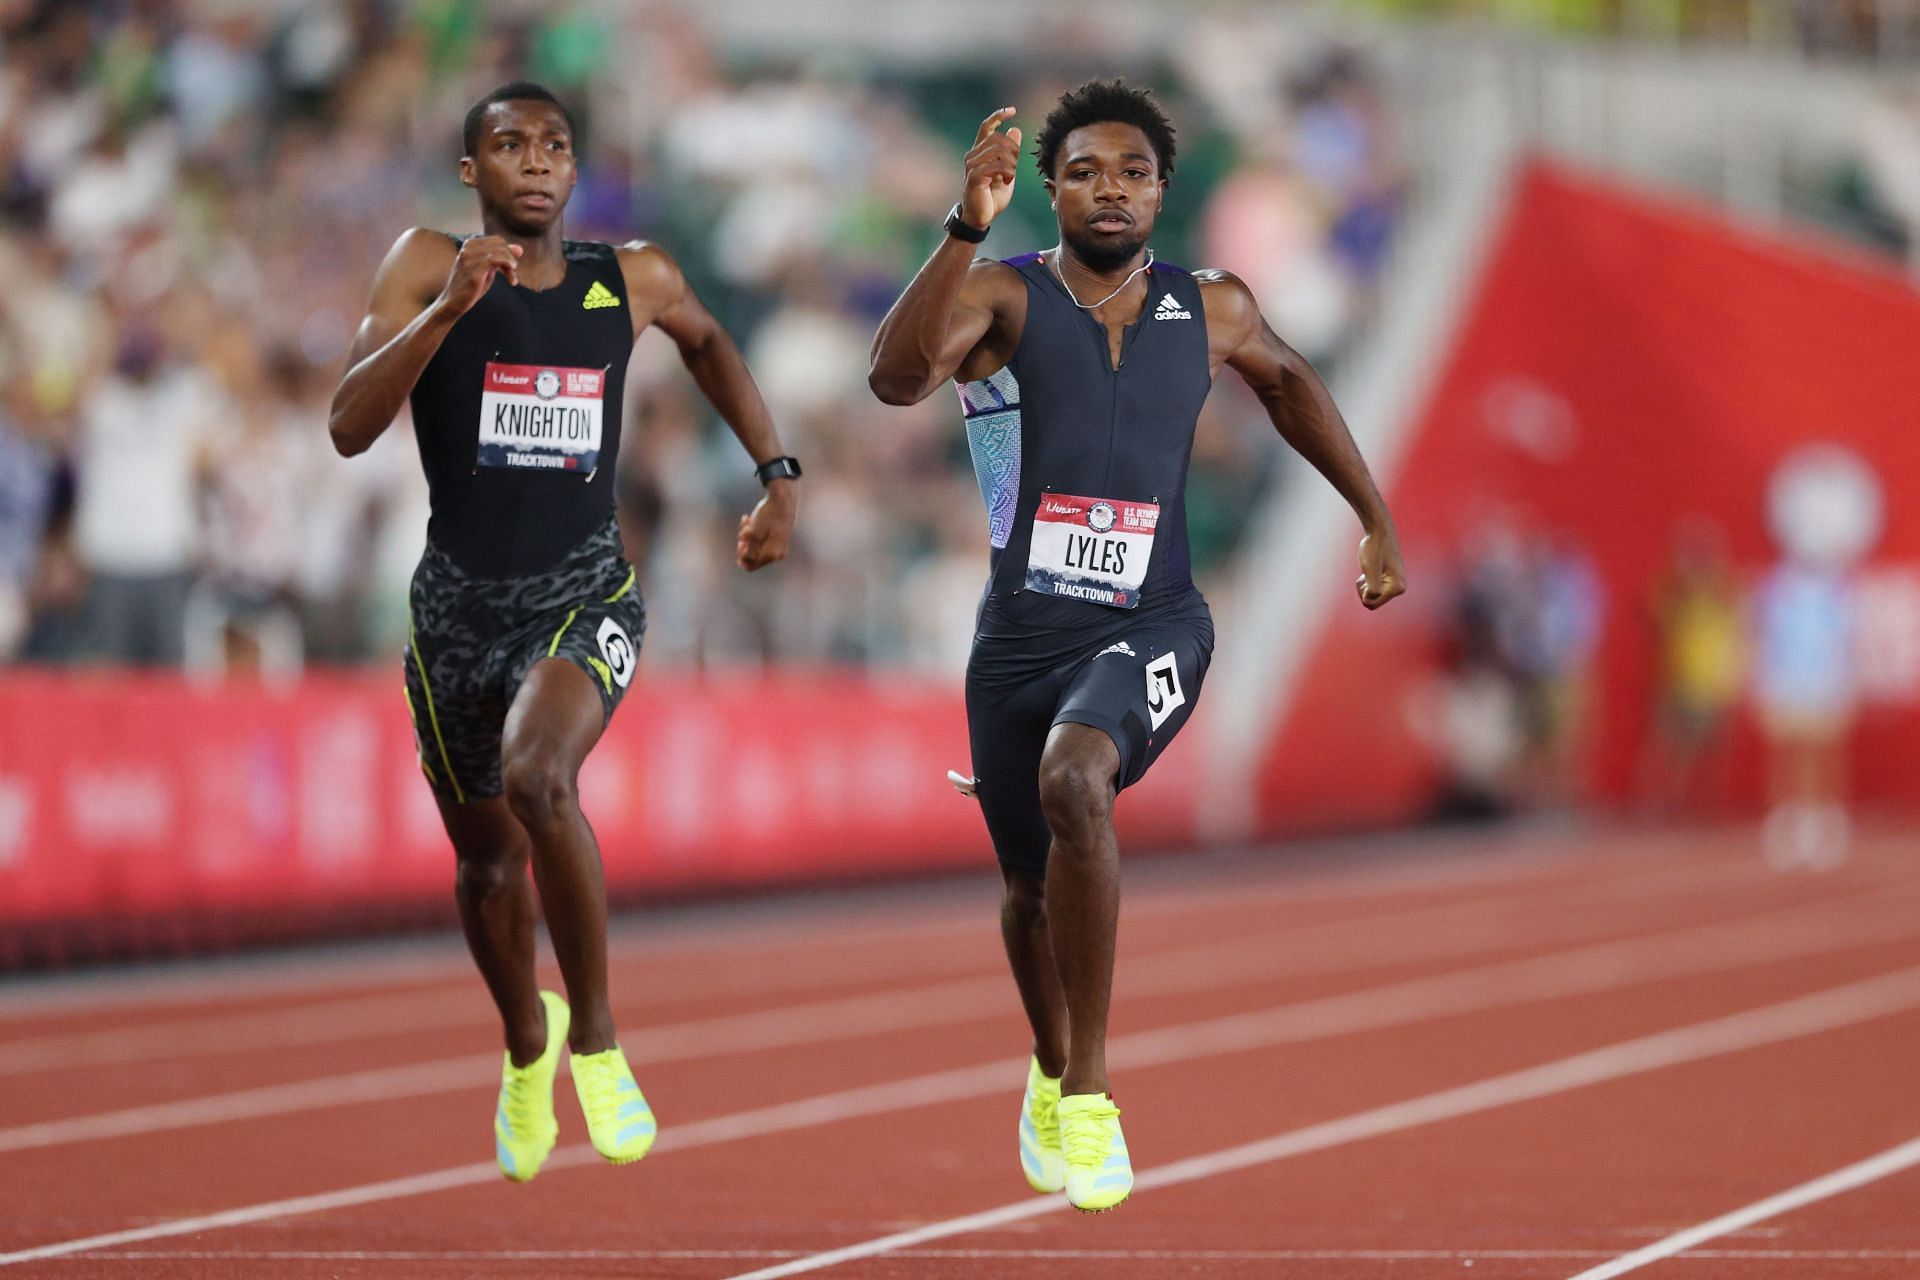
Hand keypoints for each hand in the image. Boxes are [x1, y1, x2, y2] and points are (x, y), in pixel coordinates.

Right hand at [438, 236, 520, 315]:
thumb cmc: (470, 286)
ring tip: (512, 279)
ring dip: (511, 265)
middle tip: (512, 274)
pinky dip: (508, 268)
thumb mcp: (487, 269)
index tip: (512, 267)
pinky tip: (511, 280)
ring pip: (501, 252)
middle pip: (500, 244)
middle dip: (510, 258)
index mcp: (469, 244)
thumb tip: (519, 249)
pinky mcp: (474, 270)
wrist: (452, 303)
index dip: (508, 252)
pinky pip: (497, 260)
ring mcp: (469, 257)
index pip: (497, 240)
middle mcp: (467, 248)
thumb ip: (500, 258)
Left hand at [736, 480, 796, 571]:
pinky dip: (754, 531)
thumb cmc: (769, 515)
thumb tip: (744, 563)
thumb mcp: (754, 533)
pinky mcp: (778, 538)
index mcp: (771, 555)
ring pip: (755, 546)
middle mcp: (777, 554)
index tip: (740, 543)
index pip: (750, 566)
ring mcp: (779, 546)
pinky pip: (762, 540)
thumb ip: (748, 551)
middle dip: (744, 544)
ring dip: (747, 535)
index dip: (741, 556)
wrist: (783, 498)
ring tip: (747, 520)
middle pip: (753, 556)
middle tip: (744, 529)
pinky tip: (749, 519)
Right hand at [960, 107, 1020, 230]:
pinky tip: (1006, 181)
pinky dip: (1007, 172)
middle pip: (998, 138)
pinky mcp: (974, 176)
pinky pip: (997, 165)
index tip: (1012, 110)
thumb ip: (1010, 153)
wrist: (980, 217)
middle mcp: (972, 155)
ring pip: (999, 150)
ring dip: (1011, 163)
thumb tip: (1015, 130)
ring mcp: (971, 165)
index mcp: (979, 152)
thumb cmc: (991, 196)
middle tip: (1015, 166)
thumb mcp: (1007, 171)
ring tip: (1010, 176)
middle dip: (1014, 150)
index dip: (998, 116)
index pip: (986, 126)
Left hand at [1356, 527, 1405, 609]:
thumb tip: (1369, 601)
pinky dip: (1367, 581)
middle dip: (1364, 589)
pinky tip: (1371, 569)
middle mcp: (1399, 588)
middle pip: (1371, 602)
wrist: (1380, 531)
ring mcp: (1394, 585)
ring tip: (1368, 570)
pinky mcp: (1389, 580)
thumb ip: (1372, 588)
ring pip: (1370, 596)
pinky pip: (1372, 590)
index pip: (1371, 604)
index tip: (1366, 575)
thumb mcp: (1370, 569)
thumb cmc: (1374, 548)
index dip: (1363, 592)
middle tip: (1366, 572)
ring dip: (1364, 585)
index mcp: (1397, 588)